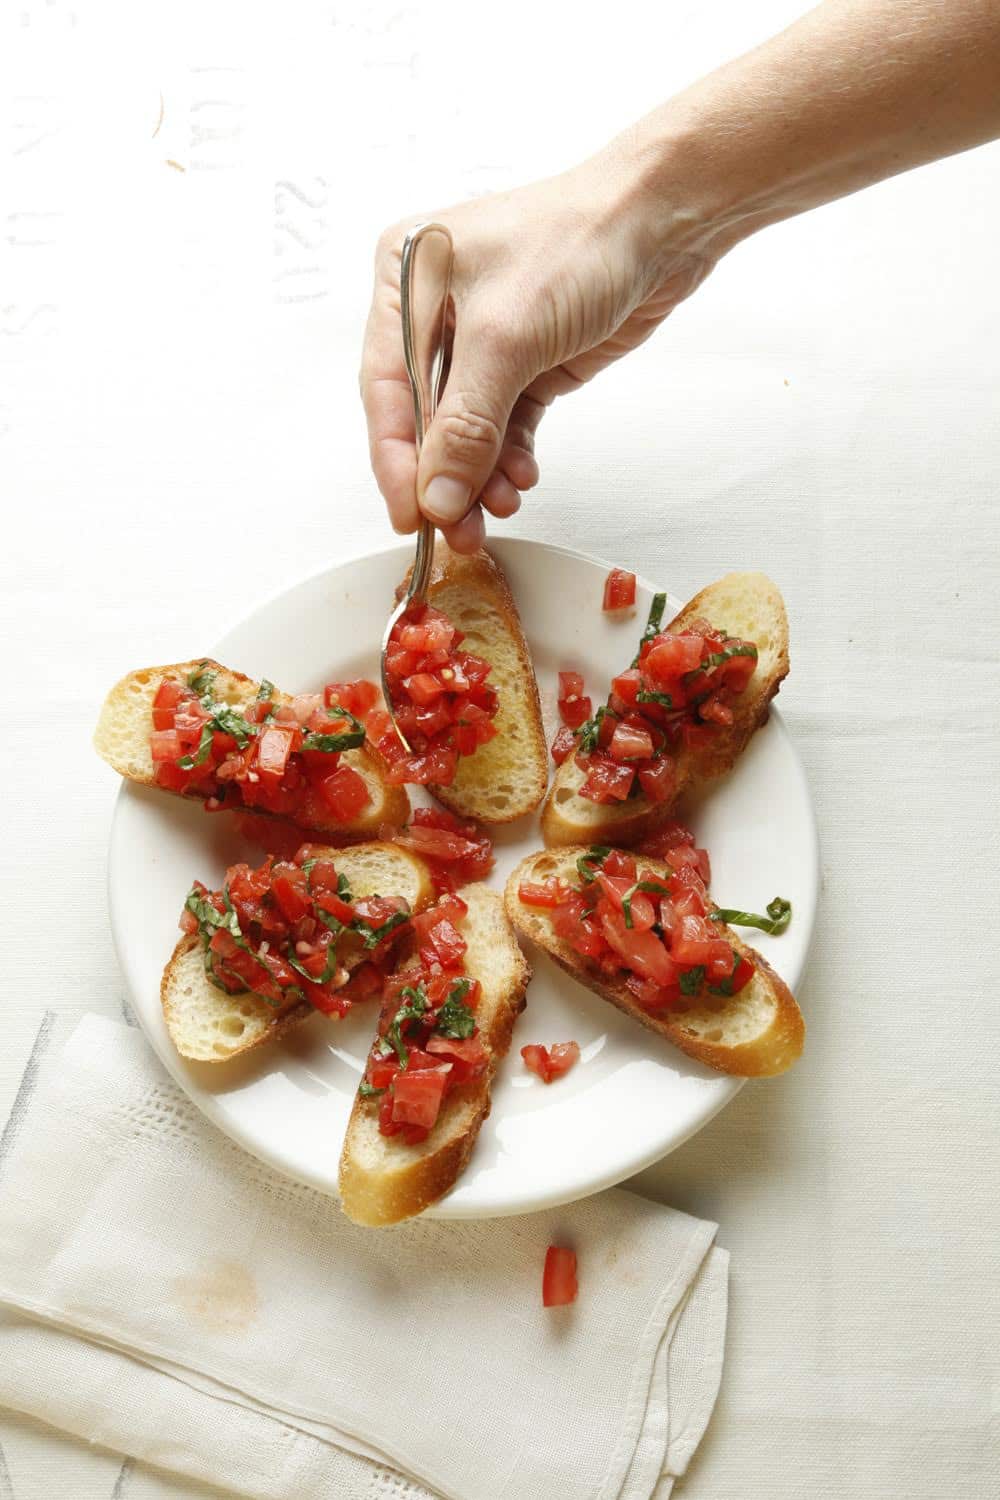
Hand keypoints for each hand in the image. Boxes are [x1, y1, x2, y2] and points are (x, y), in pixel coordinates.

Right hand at [360, 147, 718, 552]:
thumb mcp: (506, 339)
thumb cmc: (576, 243)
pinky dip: (511, 459)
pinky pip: (505, 427)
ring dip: (481, 476)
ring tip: (501, 506)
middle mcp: (435, 312)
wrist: (662, 221)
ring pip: (467, 430)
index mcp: (404, 282)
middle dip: (444, 478)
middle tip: (458, 532)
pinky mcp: (527, 362)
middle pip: (424, 418)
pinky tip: (521, 481)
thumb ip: (464, 427)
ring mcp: (483, 341)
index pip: (385, 390)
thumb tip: (435, 498)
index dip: (395, 460)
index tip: (408, 516)